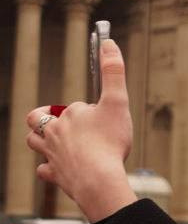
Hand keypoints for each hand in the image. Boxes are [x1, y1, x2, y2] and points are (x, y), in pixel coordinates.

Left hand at [26, 39, 136, 222]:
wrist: (99, 179)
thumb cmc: (109, 142)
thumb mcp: (117, 102)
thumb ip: (113, 72)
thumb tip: (108, 44)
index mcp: (70, 115)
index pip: (73, 106)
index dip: (86, 109)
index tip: (100, 115)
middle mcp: (56, 133)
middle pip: (39, 120)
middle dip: (45, 118)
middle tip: (61, 120)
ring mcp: (53, 155)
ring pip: (35, 142)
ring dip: (41, 140)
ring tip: (54, 140)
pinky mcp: (55, 175)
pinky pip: (45, 170)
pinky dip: (49, 167)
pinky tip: (58, 167)